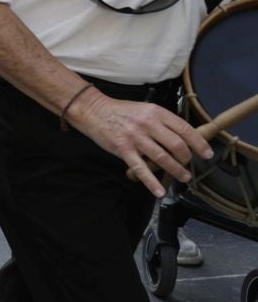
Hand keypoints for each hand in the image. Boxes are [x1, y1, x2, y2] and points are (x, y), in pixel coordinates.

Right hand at [71, 94, 211, 194]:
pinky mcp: (123, 149)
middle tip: (188, 165)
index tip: (207, 154)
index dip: (199, 143)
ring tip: (183, 177)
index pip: (184, 129)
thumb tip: (182, 139)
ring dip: (176, 170)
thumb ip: (162, 123)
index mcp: (156, 113)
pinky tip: (159, 191)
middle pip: (177, 145)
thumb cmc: (121, 111)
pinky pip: (141, 168)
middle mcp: (148, 124)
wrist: (94, 110)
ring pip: (163, 158)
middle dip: (186, 159)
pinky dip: (151, 182)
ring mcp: (135, 137)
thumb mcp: (145, 110)